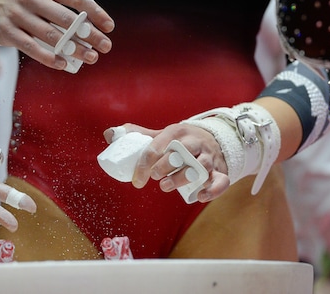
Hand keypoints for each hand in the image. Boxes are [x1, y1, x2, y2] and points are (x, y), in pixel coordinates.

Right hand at [0, 0, 114, 70]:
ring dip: (74, 49)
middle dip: (89, 35)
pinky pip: (31, 47)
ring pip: (50, 35)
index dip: (95, 13)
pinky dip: (48, 58)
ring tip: (91, 57)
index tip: (109, 27)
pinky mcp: (6, 31)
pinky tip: (63, 64)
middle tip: (106, 46)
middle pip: (65, 18)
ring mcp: (17, 14)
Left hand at [105, 123, 230, 202]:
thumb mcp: (162, 134)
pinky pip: (221, 180)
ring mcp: (209, 157)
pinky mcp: (220, 170)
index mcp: (177, 132)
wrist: (213, 139)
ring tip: (166, 187)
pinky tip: (200, 197)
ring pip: (200, 166)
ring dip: (182, 178)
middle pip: (182, 151)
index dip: (144, 163)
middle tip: (155, 177)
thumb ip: (138, 135)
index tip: (137, 179)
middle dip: (165, 166)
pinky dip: (213, 190)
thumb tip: (109, 134)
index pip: (157, 146)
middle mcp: (195, 142)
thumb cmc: (180, 140)